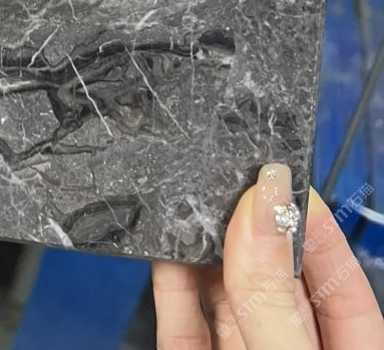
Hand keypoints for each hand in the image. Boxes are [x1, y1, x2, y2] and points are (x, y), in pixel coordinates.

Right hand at [153, 163, 383, 348]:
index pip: (340, 285)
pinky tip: (165, 252)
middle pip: (274, 282)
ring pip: (223, 298)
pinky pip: (182, 327)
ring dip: (204, 249)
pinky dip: (171, 287)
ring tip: (191, 200)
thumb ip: (274, 298)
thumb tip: (263, 204)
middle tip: (228, 177)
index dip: (316, 228)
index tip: (287, 179)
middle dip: (250, 228)